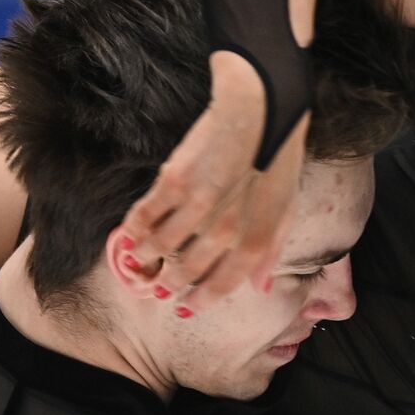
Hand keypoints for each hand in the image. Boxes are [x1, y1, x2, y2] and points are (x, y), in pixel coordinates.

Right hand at [118, 51, 308, 310]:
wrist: (261, 108)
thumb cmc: (278, 159)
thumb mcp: (287, 209)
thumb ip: (271, 251)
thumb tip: (261, 287)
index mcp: (258, 240)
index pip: (223, 285)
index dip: (200, 298)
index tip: (184, 306)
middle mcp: (228, 231)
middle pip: (187, 271)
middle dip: (168, 283)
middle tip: (155, 288)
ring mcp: (200, 208)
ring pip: (161, 247)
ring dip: (146, 258)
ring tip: (137, 262)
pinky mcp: (176, 182)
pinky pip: (145, 216)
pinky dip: (132, 230)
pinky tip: (127, 236)